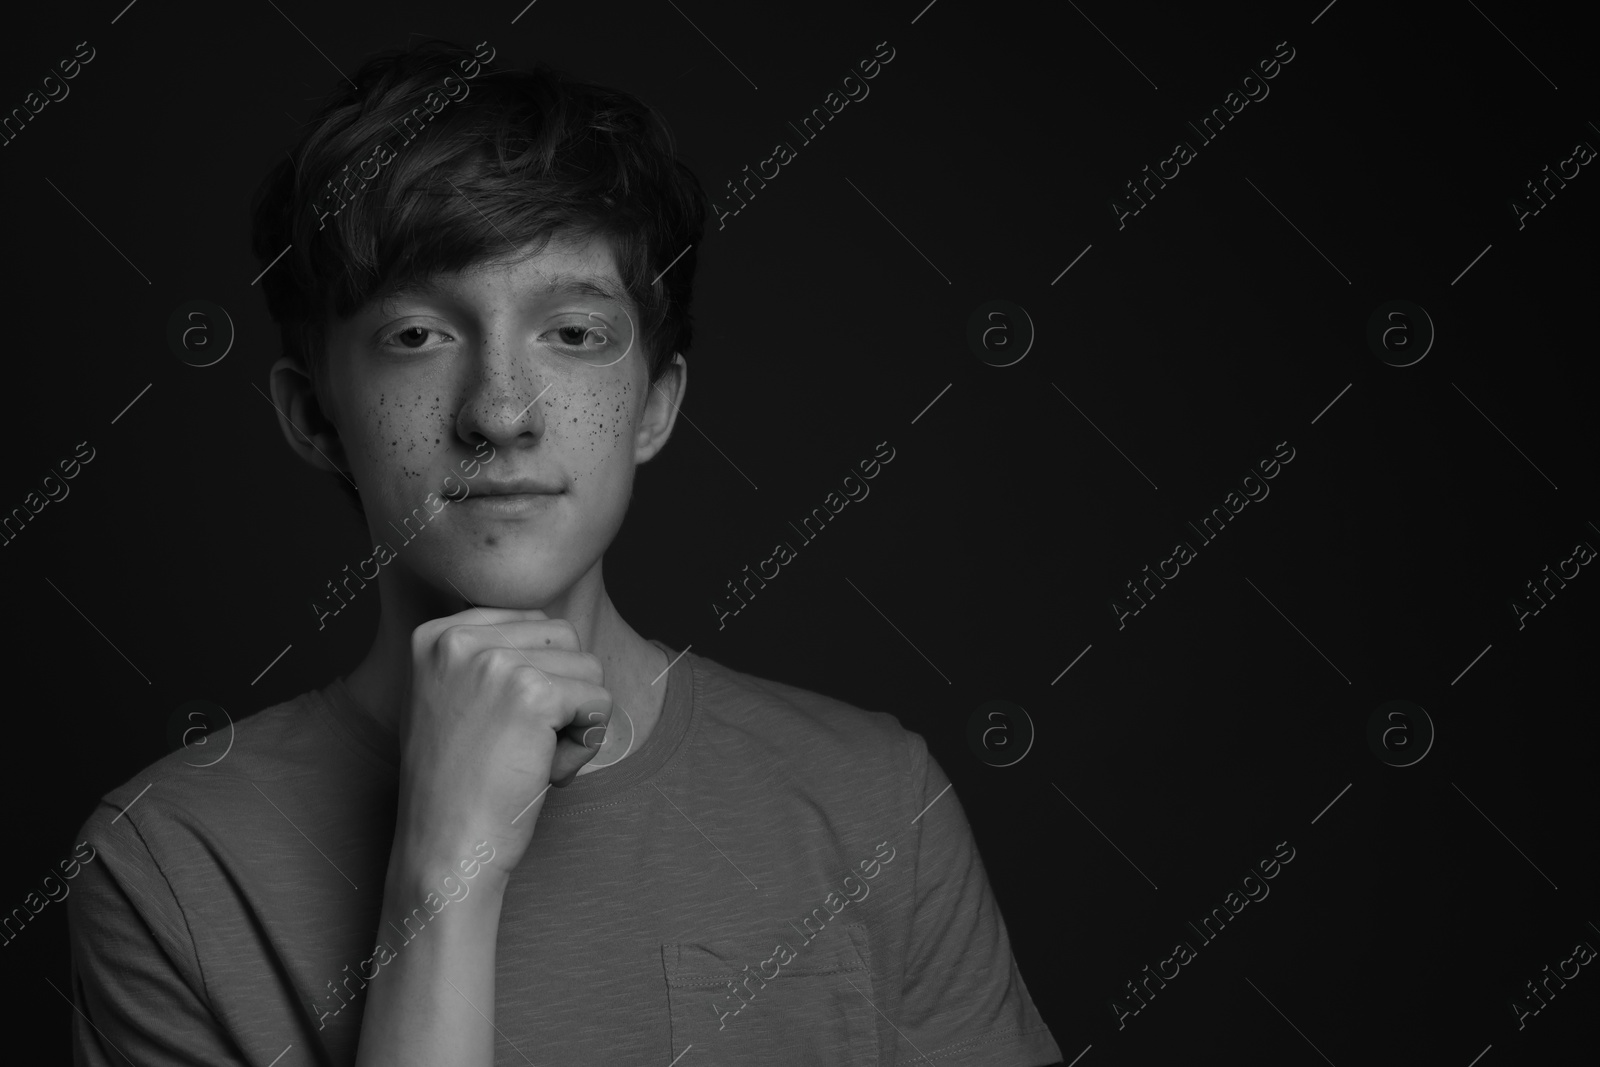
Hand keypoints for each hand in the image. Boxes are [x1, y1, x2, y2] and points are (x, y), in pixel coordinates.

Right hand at [391, 606, 612, 886]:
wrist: (445, 849)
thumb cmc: (459, 784)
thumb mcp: (453, 698)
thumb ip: (491, 656)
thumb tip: (561, 631)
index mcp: (435, 634)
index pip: (531, 622)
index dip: (537, 677)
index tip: (498, 723)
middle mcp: (458, 639)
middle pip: (563, 638)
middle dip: (561, 692)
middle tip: (518, 745)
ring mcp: (495, 663)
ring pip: (588, 667)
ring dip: (574, 720)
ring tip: (528, 759)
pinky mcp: (533, 694)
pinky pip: (600, 702)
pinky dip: (585, 744)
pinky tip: (545, 772)